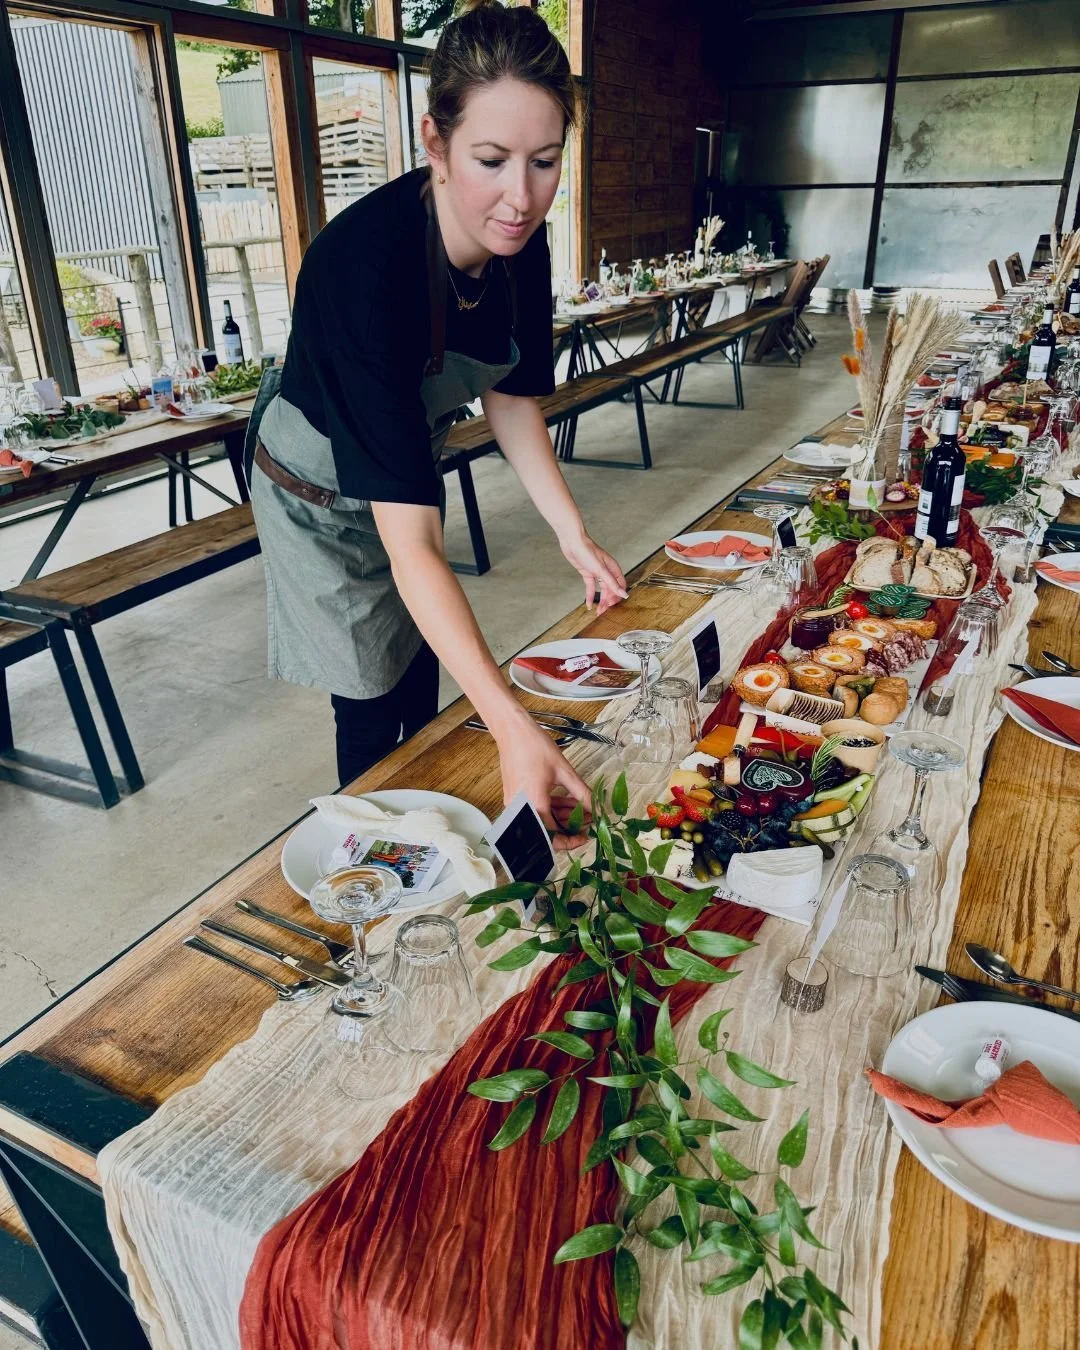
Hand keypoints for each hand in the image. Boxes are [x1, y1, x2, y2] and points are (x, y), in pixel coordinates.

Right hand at [495, 717, 591, 850]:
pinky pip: (536, 810)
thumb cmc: (534, 747)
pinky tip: (569, 801)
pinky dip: (552, 808)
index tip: (585, 835)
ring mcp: (516, 804)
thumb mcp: (564, 771)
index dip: (571, 840)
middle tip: (588, 819)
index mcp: (533, 805)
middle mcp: (521, 809)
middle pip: (547, 831)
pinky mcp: (516, 798)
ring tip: (583, 808)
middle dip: (569, 827)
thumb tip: (597, 808)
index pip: (553, 836)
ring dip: (562, 817)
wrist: (512, 731)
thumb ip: (582, 793)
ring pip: (543, 820)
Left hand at [558, 530, 627, 615]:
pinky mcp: (587, 573)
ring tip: (598, 612)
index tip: (613, 606)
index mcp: (613, 568)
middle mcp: (606, 571)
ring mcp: (597, 572)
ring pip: (601, 590)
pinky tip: (588, 605)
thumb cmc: (588, 551)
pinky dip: (590, 596)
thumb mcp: (601, 570)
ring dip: (600, 600)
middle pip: (611, 589)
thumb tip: (623, 594)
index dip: (618, 596)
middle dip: (608, 601)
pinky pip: (590, 587)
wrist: (573, 542)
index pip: (620, 585)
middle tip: (604, 612)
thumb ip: (612, 584)